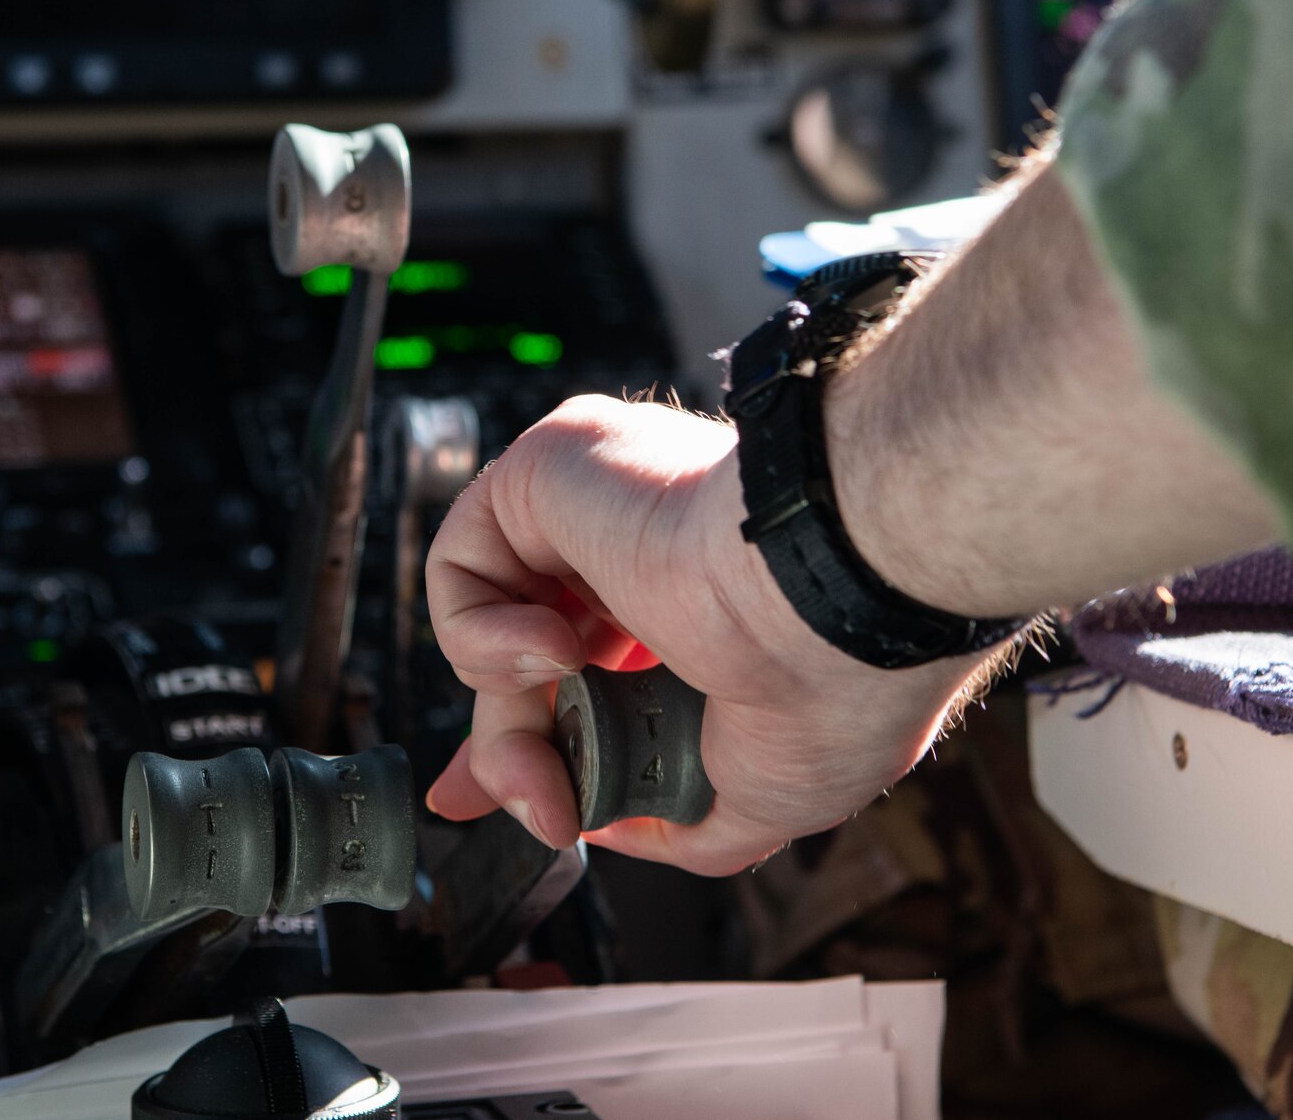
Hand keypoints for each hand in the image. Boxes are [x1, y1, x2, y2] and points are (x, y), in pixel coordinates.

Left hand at [422, 395, 987, 875]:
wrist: (828, 604)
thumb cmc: (834, 686)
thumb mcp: (769, 796)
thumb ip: (680, 816)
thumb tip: (604, 822)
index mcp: (705, 610)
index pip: (590, 670)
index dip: (538, 738)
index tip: (517, 794)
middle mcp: (648, 551)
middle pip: (531, 665)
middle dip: (511, 752)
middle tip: (541, 809)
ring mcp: (599, 507)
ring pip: (494, 628)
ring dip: (509, 714)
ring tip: (564, 734)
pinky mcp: (549, 469)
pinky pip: (459, 566)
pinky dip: (482, 636)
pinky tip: (557, 649)